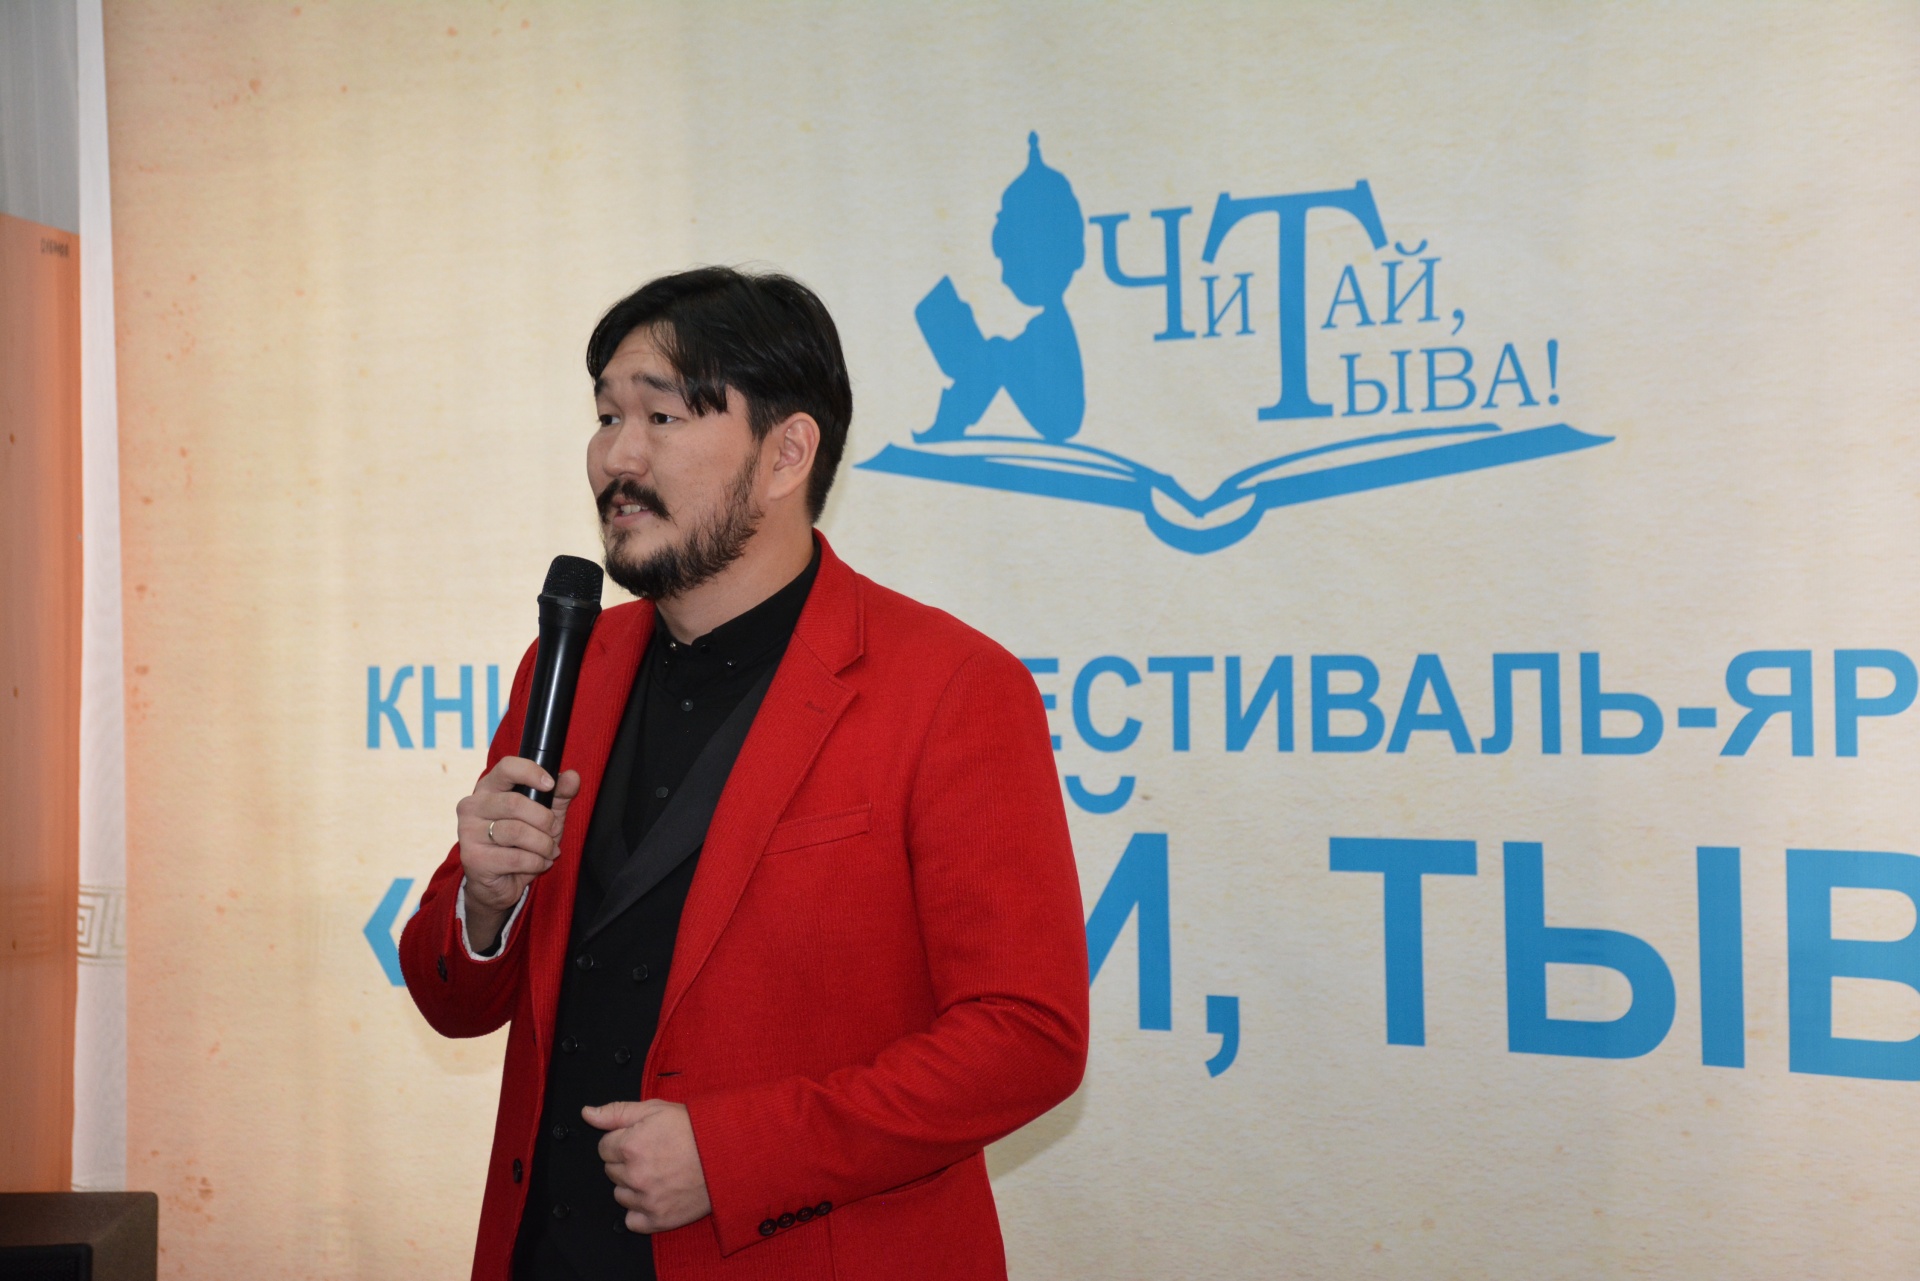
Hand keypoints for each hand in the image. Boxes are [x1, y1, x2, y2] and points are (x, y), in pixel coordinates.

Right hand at [455, 757, 580, 950]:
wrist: (499, 882)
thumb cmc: (523, 842)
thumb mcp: (545, 815)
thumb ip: (559, 795)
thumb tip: (572, 777)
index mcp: (488, 788)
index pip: (506, 767)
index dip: (531, 772)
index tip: (550, 784)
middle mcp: (472, 806)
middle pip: (515, 803)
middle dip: (545, 820)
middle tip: (554, 831)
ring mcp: (468, 832)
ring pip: (517, 832)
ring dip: (543, 844)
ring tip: (549, 851)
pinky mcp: (474, 858)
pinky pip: (516, 857)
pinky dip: (537, 862)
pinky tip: (539, 863)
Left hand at [585, 1100, 711, 1233]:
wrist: (729, 1153)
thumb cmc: (695, 1129)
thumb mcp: (655, 1109)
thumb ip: (616, 1112)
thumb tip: (587, 1114)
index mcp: (630, 1146)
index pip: (604, 1148)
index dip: (622, 1141)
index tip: (641, 1140)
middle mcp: (635, 1175)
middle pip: (611, 1171)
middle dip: (626, 1162)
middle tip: (653, 1154)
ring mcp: (647, 1200)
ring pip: (620, 1195)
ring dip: (632, 1186)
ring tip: (658, 1173)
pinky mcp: (659, 1219)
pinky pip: (632, 1221)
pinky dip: (640, 1211)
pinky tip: (656, 1195)